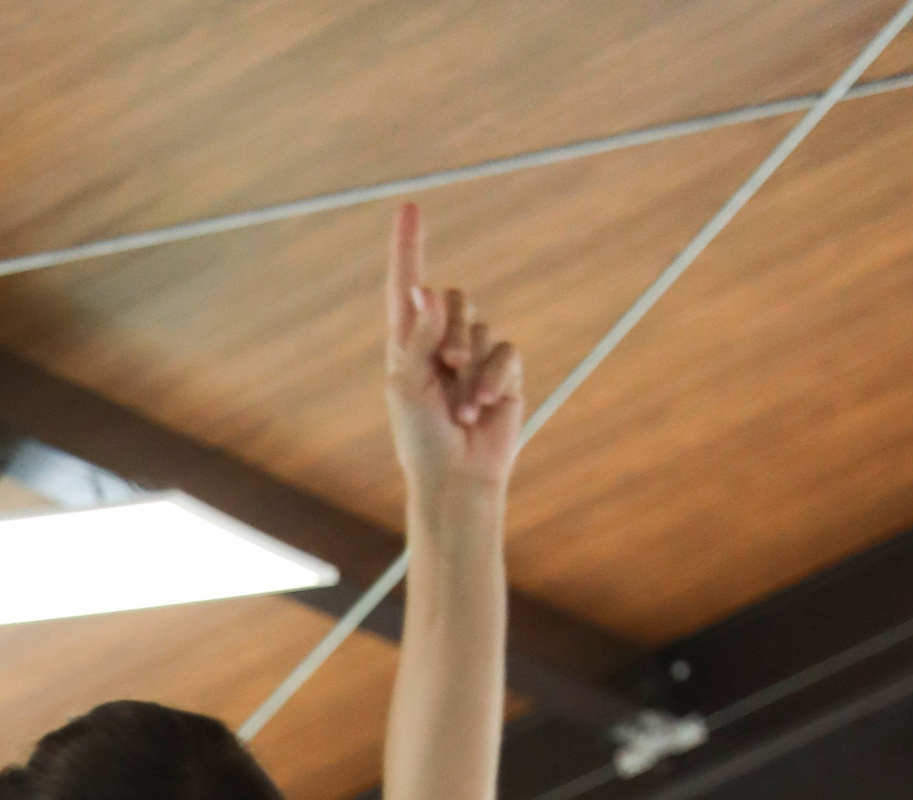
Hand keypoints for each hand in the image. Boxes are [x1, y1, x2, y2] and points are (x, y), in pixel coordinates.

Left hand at [384, 201, 522, 502]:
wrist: (456, 478)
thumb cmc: (421, 439)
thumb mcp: (408, 387)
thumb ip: (418, 338)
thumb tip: (430, 292)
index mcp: (408, 343)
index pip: (407, 285)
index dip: (409, 248)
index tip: (410, 207)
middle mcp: (440, 342)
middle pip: (456, 298)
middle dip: (454, 328)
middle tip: (449, 365)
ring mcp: (474, 356)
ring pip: (481, 328)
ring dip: (472, 371)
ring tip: (462, 410)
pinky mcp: (502, 373)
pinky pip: (505, 352)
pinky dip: (494, 378)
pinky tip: (485, 407)